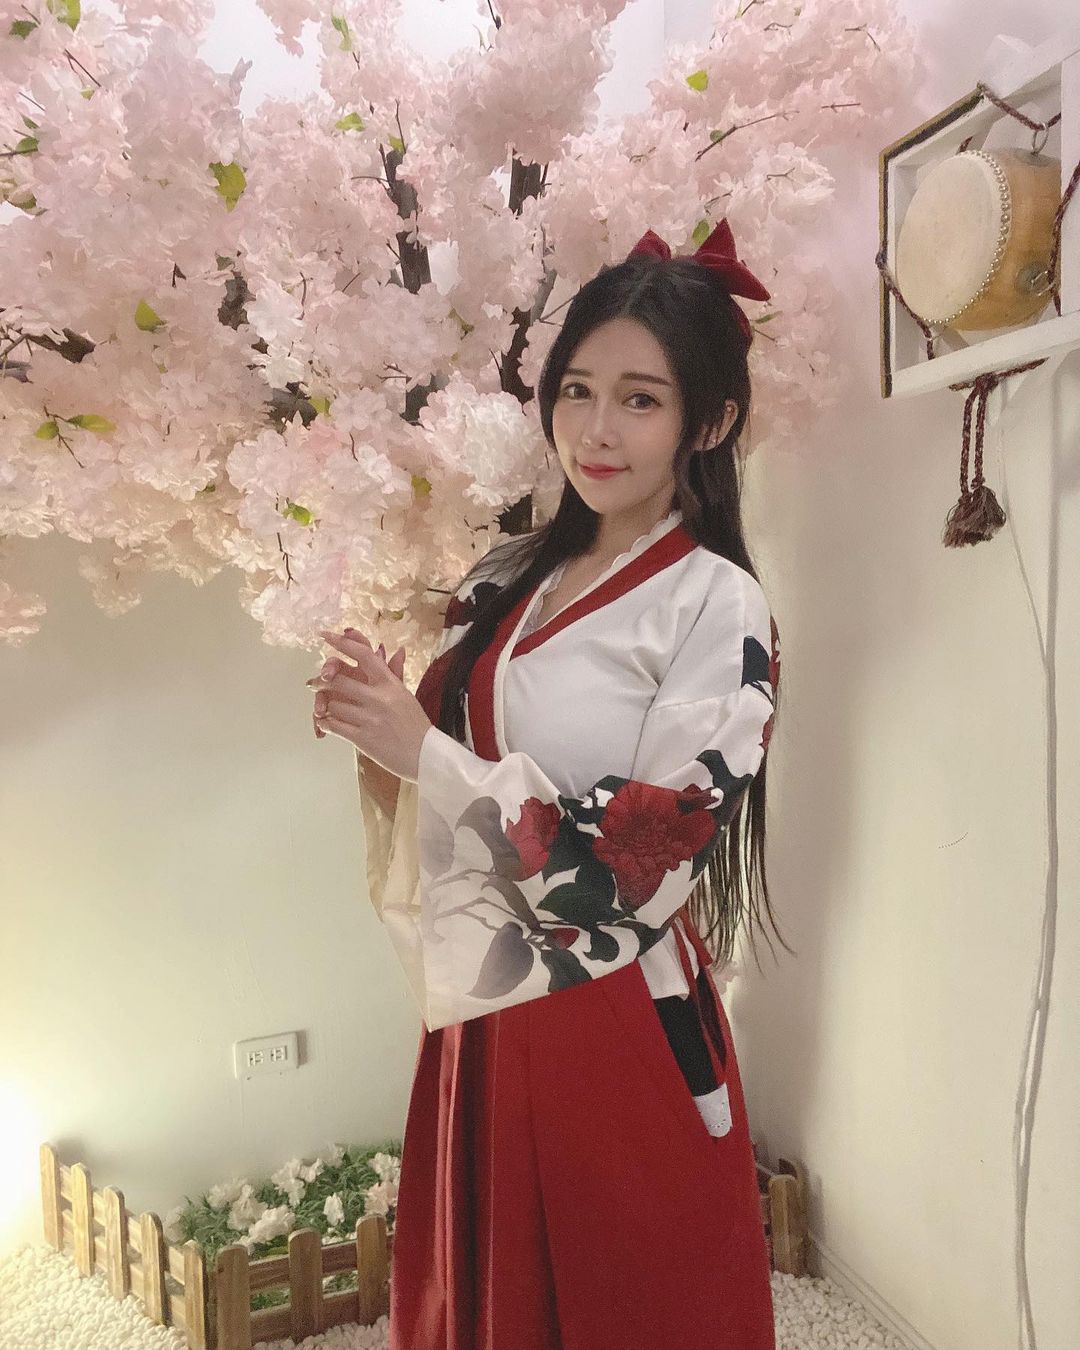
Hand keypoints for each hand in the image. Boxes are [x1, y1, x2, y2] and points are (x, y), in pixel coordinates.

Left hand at [307, 629, 432, 782]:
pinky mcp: (362, 738)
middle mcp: (379, 698)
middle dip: (322, 682)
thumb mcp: (405, 695)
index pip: (364, 655)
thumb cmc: (415, 725)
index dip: (342, 643)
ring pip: (333, 704)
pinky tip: (327, 724)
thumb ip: (395, 672)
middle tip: (315, 683)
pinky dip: (325, 724)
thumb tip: (396, 650)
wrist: (425, 756)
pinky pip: (333, 725)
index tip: (326, 635)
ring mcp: (370, 718)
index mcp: (390, 684)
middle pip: (339, 680)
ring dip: (325, 707)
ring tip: (324, 709)